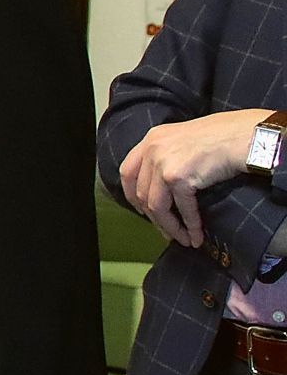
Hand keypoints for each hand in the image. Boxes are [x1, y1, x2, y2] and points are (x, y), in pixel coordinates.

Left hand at [118, 108, 269, 246]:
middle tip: (167, 232)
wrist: (245, 136)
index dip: (132, 195)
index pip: (127, 172)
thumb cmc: (223, 137)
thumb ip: (166, 156)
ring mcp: (163, 163)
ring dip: (170, 227)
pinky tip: (196, 234)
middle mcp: (152, 149)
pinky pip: (181, 208)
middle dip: (154, 218)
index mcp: (151, 139)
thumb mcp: (183, 139)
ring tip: (183, 238)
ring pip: (156, 206)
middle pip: (140, 193)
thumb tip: (161, 187)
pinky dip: (189, 225)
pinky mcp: (178, 176)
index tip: (142, 210)